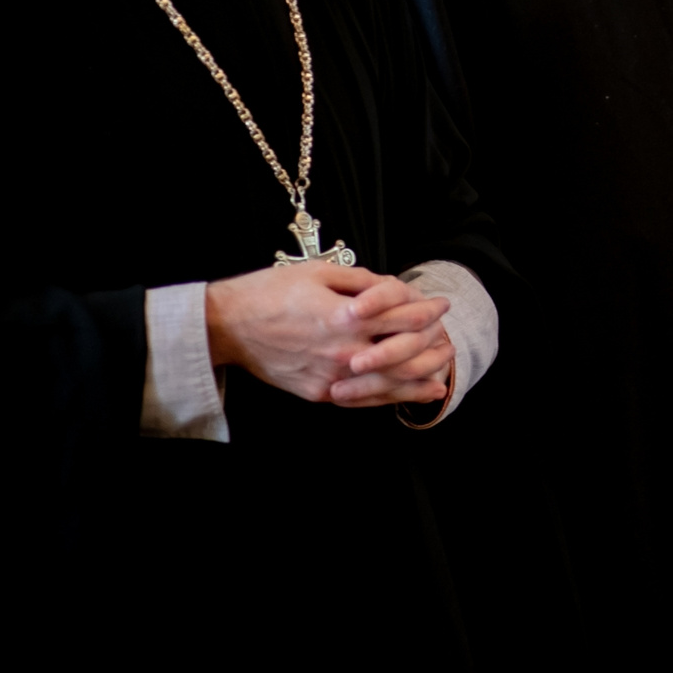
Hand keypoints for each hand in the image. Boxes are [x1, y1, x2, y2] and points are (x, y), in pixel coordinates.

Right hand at [204, 263, 451, 408]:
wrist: (226, 326)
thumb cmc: (270, 293)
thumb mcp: (318, 273)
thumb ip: (362, 281)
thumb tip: (395, 287)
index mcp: (346, 317)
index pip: (403, 317)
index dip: (428, 310)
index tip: (441, 305)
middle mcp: (343, 351)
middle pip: (405, 353)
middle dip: (432, 344)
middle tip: (447, 338)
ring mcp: (331, 377)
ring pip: (389, 383)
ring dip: (421, 378)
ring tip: (443, 372)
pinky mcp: (318, 393)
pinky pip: (362, 400)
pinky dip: (392, 399)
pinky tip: (413, 396)